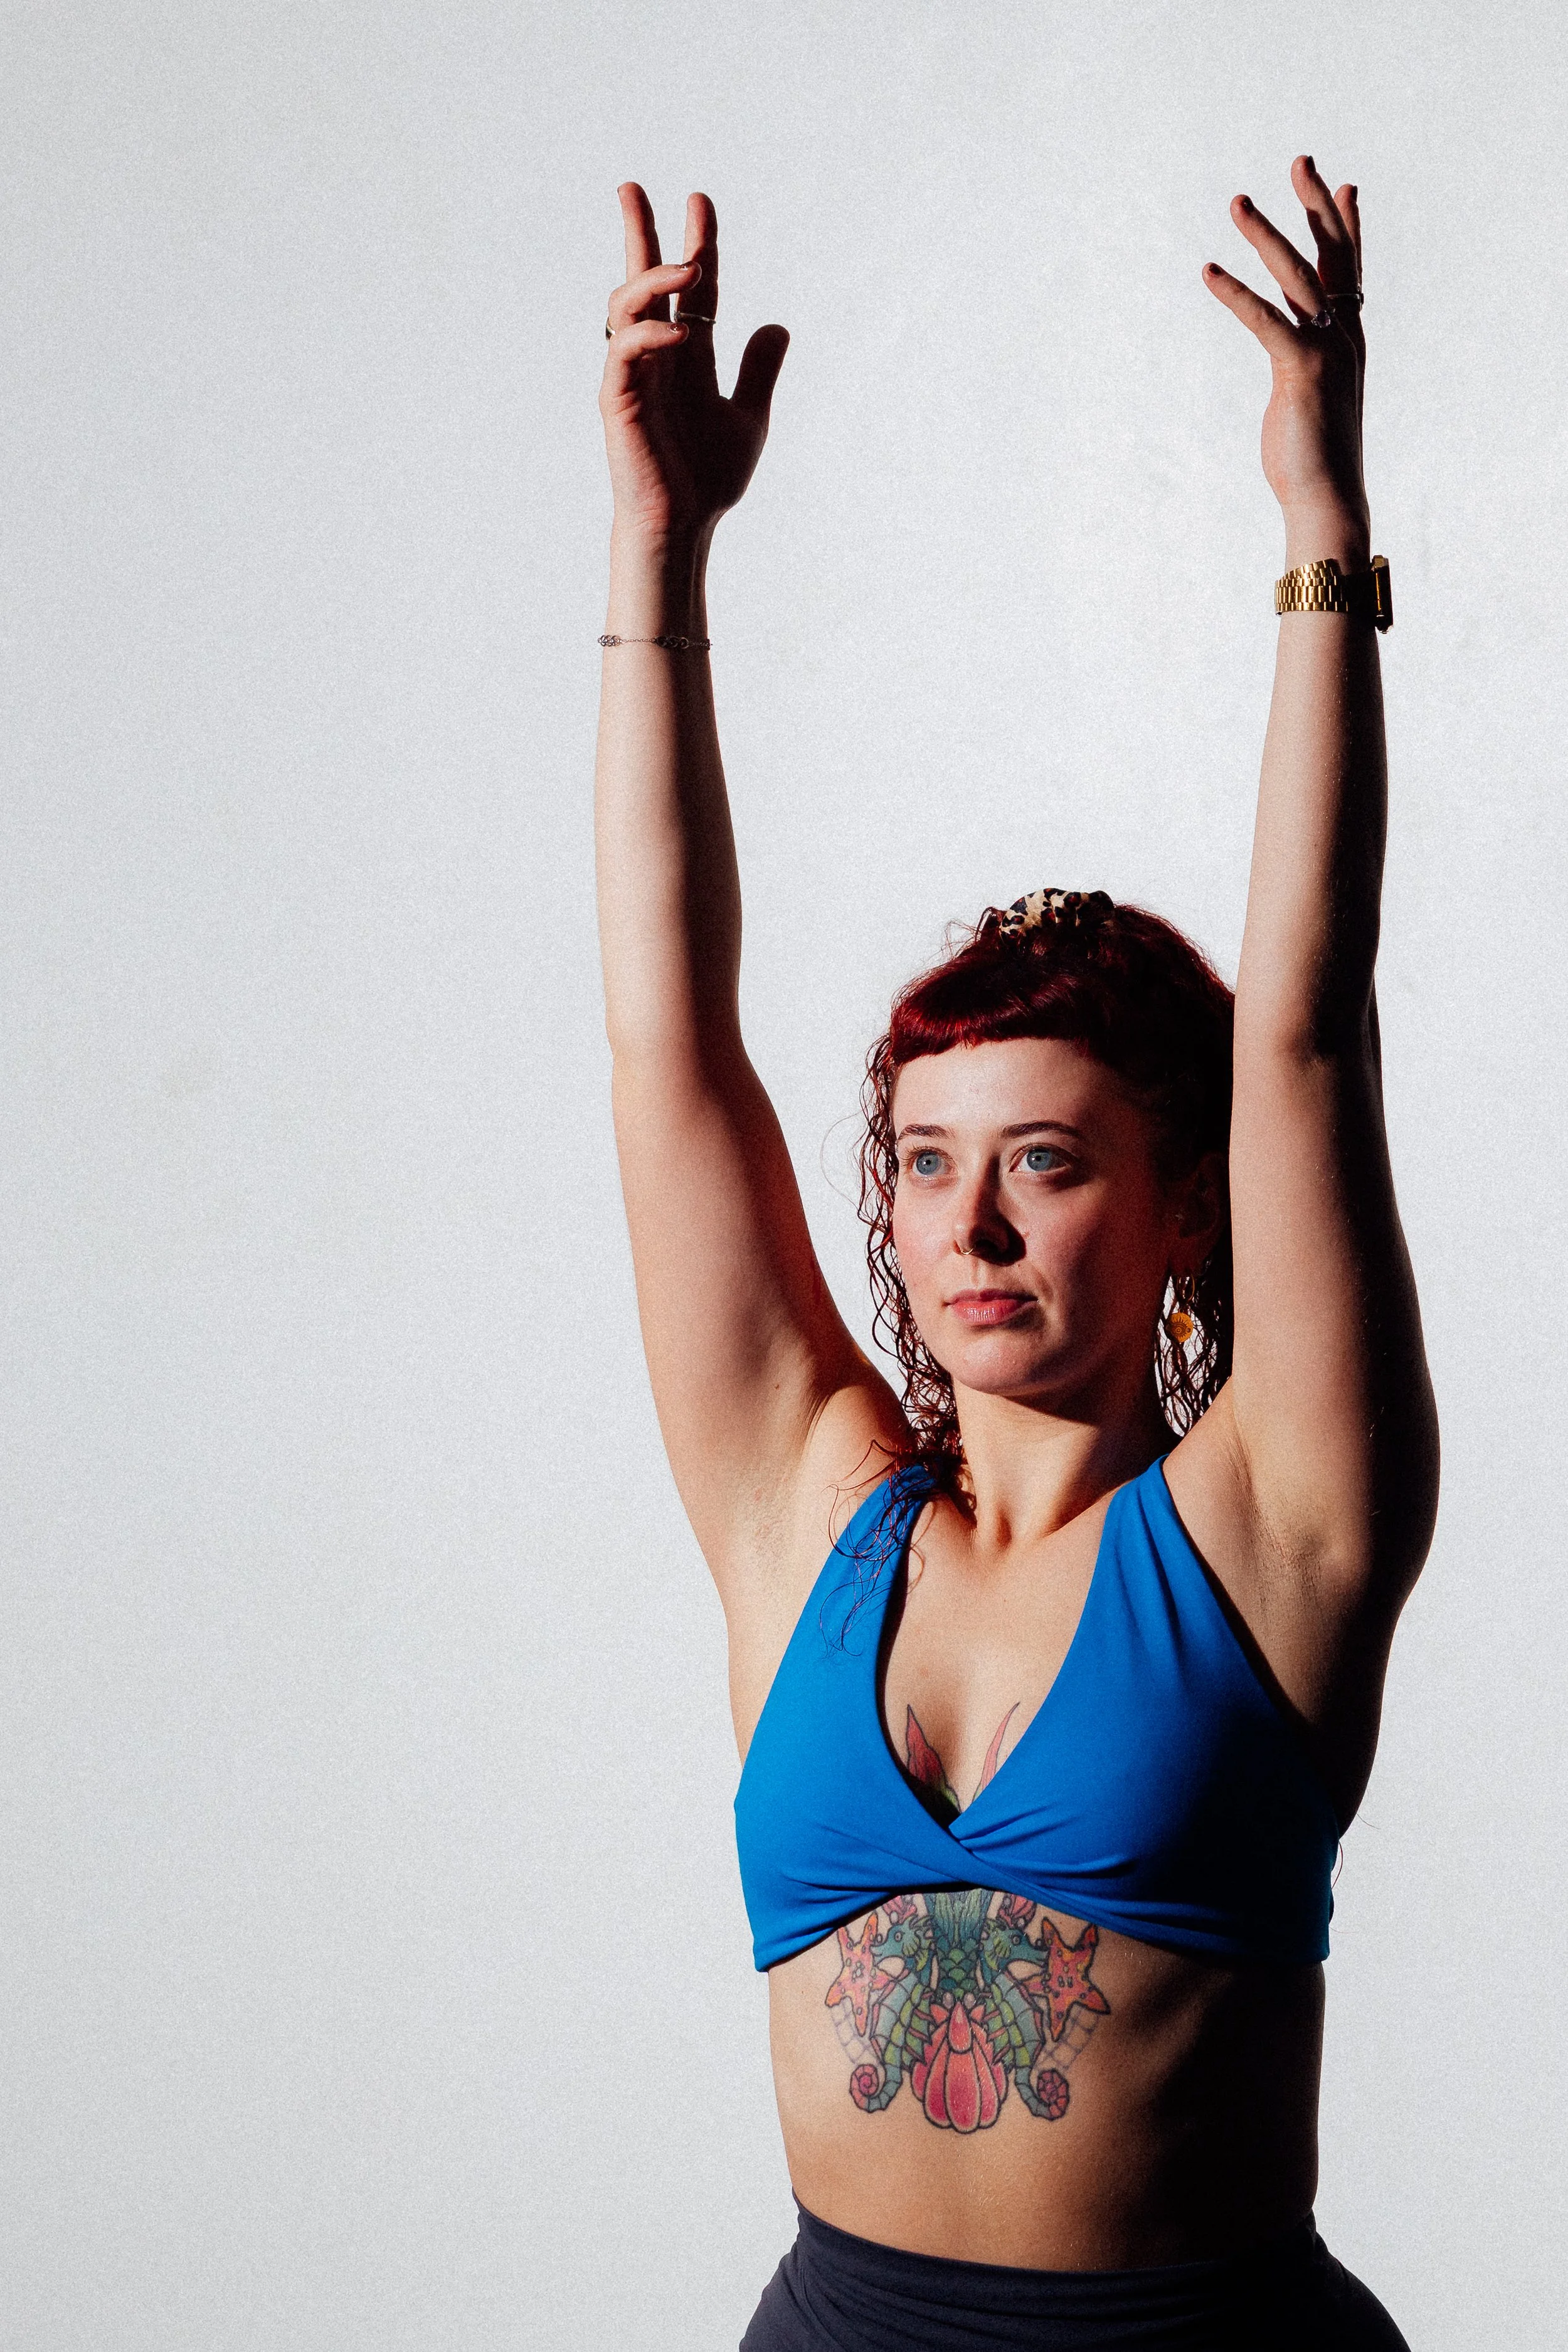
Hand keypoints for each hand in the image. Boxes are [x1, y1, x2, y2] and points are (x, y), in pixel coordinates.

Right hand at [599, 185, 789, 547]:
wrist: (683, 525)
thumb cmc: (707, 480)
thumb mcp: (748, 418)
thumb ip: (758, 371)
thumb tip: (777, 325)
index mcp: (687, 358)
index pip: (691, 291)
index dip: (698, 245)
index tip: (700, 201)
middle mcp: (655, 358)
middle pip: (642, 281)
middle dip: (637, 233)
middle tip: (631, 188)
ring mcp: (632, 375)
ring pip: (627, 306)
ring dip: (655, 278)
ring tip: (692, 264)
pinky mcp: (616, 398)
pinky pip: (626, 351)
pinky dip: (653, 336)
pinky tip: (683, 335)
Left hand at [1204, 156, 1367, 551]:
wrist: (1328, 497)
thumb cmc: (1313, 458)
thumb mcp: (1312, 401)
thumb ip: (1307, 370)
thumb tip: (1298, 366)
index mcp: (1348, 340)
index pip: (1348, 271)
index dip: (1346, 226)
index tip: (1344, 186)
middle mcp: (1344, 336)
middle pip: (1331, 255)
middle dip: (1315, 203)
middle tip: (1300, 159)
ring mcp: (1327, 349)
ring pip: (1295, 275)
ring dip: (1264, 234)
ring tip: (1237, 201)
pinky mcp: (1300, 369)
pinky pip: (1264, 319)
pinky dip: (1234, 293)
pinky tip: (1208, 271)